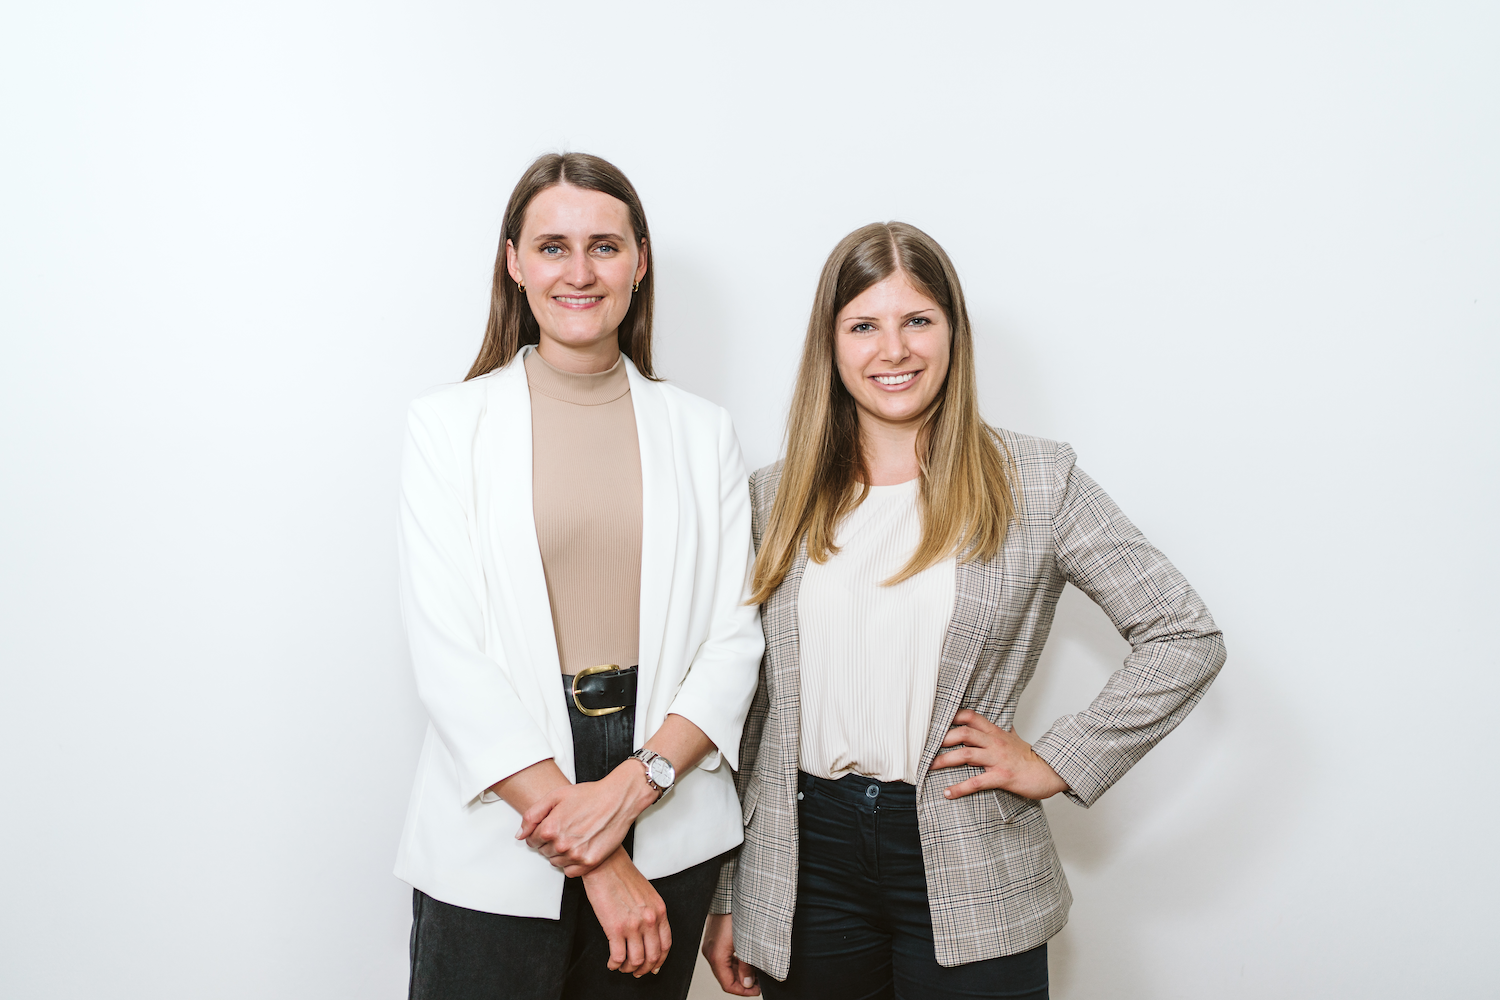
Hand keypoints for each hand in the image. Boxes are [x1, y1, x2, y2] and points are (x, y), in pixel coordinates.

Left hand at [516, 762, 656, 876]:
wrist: (617, 800)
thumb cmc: (589, 795)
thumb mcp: (555, 796)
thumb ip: (532, 815)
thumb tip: (520, 835)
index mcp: (550, 828)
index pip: (532, 840)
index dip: (539, 832)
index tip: (551, 826)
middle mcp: (561, 844)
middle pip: (543, 852)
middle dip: (549, 842)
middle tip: (565, 829)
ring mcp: (576, 855)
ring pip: (556, 862)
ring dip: (560, 853)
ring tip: (573, 837)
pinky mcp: (589, 862)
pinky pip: (570, 871)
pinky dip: (571, 863)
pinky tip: (579, 848)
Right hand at [581, 847, 670, 976]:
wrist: (605, 864)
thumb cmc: (622, 875)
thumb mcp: (646, 894)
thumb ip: (651, 913)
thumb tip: (648, 934)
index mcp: (659, 911)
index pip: (666, 945)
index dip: (660, 960)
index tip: (654, 966)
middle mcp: (650, 920)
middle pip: (653, 957)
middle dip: (645, 969)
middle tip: (637, 971)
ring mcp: (633, 925)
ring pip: (636, 960)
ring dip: (628, 968)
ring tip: (622, 966)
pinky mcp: (615, 928)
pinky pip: (618, 957)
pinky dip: (615, 964)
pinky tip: (611, 963)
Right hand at [702, 912, 758, 995]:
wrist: (728, 893)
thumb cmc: (736, 913)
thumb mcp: (746, 943)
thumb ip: (746, 966)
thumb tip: (748, 983)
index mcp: (716, 955)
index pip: (728, 985)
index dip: (744, 991)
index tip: (757, 990)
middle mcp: (710, 951)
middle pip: (726, 977)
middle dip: (743, 983)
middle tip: (759, 982)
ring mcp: (711, 944)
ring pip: (725, 967)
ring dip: (740, 972)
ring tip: (756, 971)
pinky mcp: (714, 938)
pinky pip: (724, 957)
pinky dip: (735, 962)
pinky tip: (747, 959)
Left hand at [929, 709, 1068, 800]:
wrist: (1050, 772)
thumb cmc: (1030, 758)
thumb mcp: (1015, 739)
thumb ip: (1003, 732)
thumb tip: (1000, 724)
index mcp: (996, 733)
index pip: (971, 717)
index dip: (952, 717)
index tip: (936, 721)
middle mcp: (995, 743)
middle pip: (963, 733)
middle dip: (942, 738)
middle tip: (925, 746)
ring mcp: (998, 759)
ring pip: (966, 754)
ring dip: (944, 760)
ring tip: (929, 767)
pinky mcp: (1001, 777)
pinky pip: (976, 782)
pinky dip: (959, 788)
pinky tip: (947, 792)